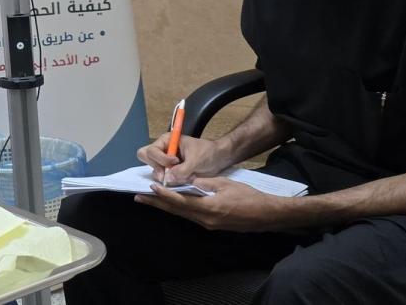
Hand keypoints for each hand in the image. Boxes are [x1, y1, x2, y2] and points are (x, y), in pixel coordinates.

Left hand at [136, 176, 287, 231]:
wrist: (266, 215)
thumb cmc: (248, 196)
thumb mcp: (225, 184)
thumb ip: (204, 183)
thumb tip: (188, 181)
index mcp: (208, 208)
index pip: (180, 202)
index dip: (164, 195)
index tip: (149, 188)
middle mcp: (205, 220)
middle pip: (177, 211)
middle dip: (157, 203)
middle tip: (138, 197)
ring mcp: (208, 224)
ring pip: (182, 214)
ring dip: (165, 206)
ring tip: (149, 200)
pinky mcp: (212, 225)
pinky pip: (191, 216)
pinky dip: (178, 209)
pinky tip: (171, 204)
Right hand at [138, 133, 230, 186]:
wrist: (220, 159)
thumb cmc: (208, 153)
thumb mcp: (196, 160)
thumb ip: (182, 170)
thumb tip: (167, 179)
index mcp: (166, 141)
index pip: (152, 150)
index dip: (161, 158)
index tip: (175, 162)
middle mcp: (163, 151)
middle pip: (146, 157)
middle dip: (155, 167)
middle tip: (166, 175)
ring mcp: (166, 163)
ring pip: (154, 170)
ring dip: (164, 176)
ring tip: (178, 179)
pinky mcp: (172, 173)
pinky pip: (163, 179)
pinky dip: (169, 182)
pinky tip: (181, 182)